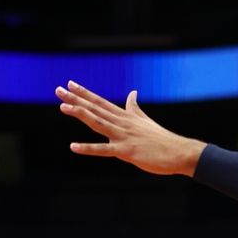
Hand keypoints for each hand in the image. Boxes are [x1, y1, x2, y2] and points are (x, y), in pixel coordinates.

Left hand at [56, 81, 204, 176]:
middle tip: (59, 90)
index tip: (70, 84)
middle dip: (76, 99)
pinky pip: (104, 150)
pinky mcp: (126, 151)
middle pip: (95, 109)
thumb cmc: (163, 139)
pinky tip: (73, 146)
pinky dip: (88, 148)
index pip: (101, 102)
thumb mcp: (146, 120)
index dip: (85, 93)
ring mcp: (123, 136)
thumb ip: (134, 108)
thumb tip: (132, 93)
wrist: (179, 152)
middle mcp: (122, 123)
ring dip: (80, 115)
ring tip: (63, 107)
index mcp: (126, 117)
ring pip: (98, 123)